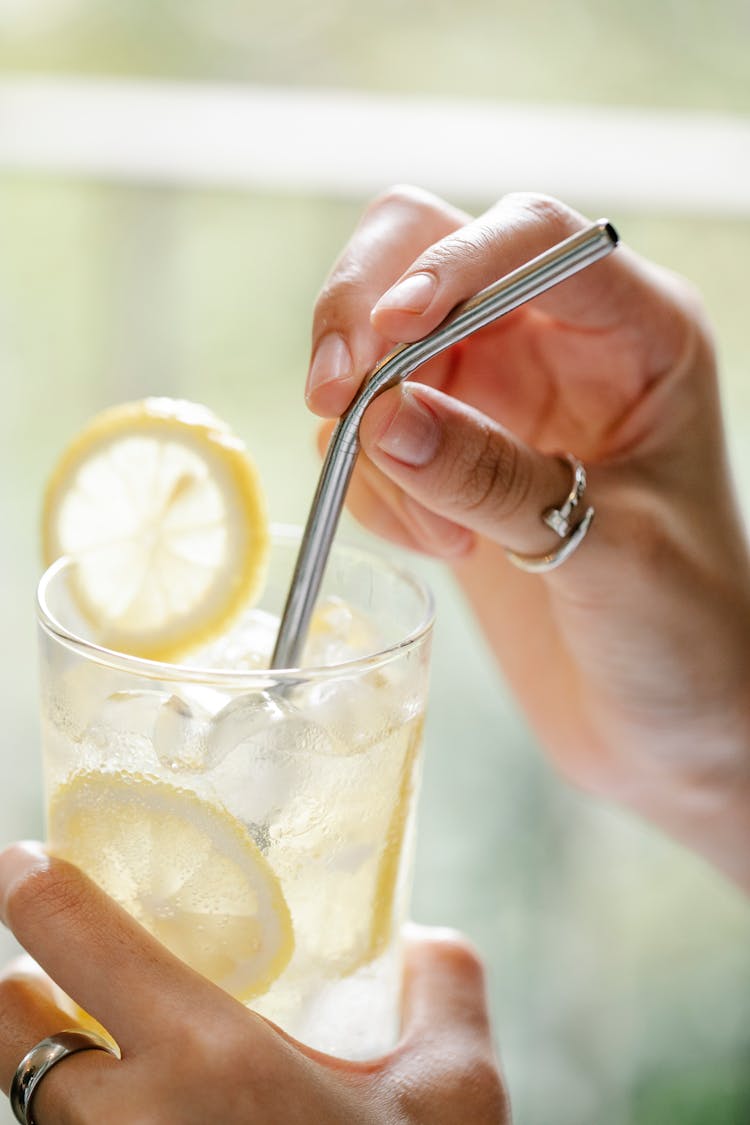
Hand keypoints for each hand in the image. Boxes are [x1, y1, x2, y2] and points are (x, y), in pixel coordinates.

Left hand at [0, 843, 508, 1124]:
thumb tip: (426, 939)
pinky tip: (152, 1118)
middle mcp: (125, 1123)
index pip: (64, 931)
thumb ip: (446, 990)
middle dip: (19, 986)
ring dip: (50, 1063)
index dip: (29, 880)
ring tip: (116, 1054)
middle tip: (62, 968)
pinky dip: (85, 1121)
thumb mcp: (453, 1100)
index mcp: (204, 1058)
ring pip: (27, 1100)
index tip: (30, 862)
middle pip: (3, 1026)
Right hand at [305, 187, 749, 889]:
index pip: (531, 236)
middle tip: (337, 403)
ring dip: (371, 434)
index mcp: (636, 333)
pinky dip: (372, 483)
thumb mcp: (605, 553)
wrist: (669, 721)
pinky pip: (369, 429)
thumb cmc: (687, 636)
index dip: (450, 264)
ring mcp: (496, 397)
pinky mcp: (450, 455)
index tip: (390, 336)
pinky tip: (433, 547)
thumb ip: (494, 480)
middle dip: (363, 318)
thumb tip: (381, 416)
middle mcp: (558, 344)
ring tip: (437, 535)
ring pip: (378, 346)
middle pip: (422, 251)